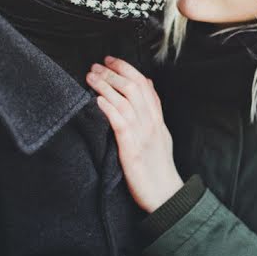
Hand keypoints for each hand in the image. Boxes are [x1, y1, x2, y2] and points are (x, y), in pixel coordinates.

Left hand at [86, 56, 183, 212]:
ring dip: (106, 85)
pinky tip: (97, 99)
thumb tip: (147, 85)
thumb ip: (154, 111)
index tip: (111, 60)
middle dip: (113, 73)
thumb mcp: (161, 135)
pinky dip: (108, 107)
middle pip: (134, 87)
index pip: (145, 85)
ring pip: (125, 101)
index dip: (127, 69)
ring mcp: (142, 135)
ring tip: (91, 76)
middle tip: (96, 65)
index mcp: (158, 119)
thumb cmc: (159, 168)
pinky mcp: (132, 149)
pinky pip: (120, 122)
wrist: (165, 195)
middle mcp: (152, 123)